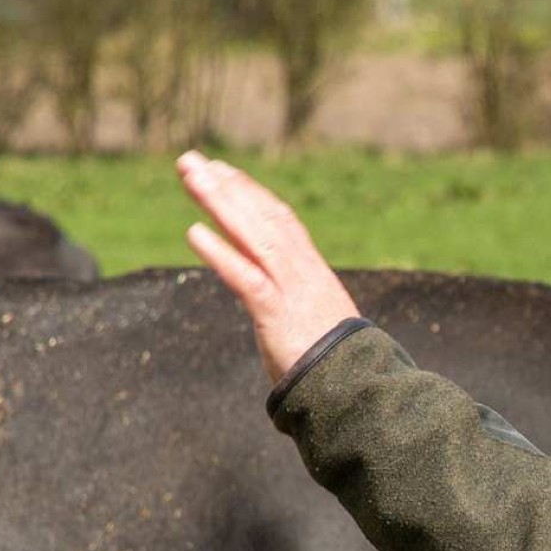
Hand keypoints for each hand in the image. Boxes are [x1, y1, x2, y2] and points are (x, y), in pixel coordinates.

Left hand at [176, 150, 362, 380]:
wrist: (360, 389)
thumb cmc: (339, 368)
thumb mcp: (320, 328)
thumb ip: (301, 313)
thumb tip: (288, 317)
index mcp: (313, 273)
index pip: (280, 220)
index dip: (250, 193)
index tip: (224, 172)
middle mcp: (303, 272)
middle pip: (261, 217)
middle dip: (225, 187)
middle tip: (191, 161)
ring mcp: (291, 290)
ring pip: (253, 236)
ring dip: (219, 203)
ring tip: (190, 177)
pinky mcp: (278, 314)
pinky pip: (246, 277)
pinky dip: (220, 252)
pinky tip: (194, 232)